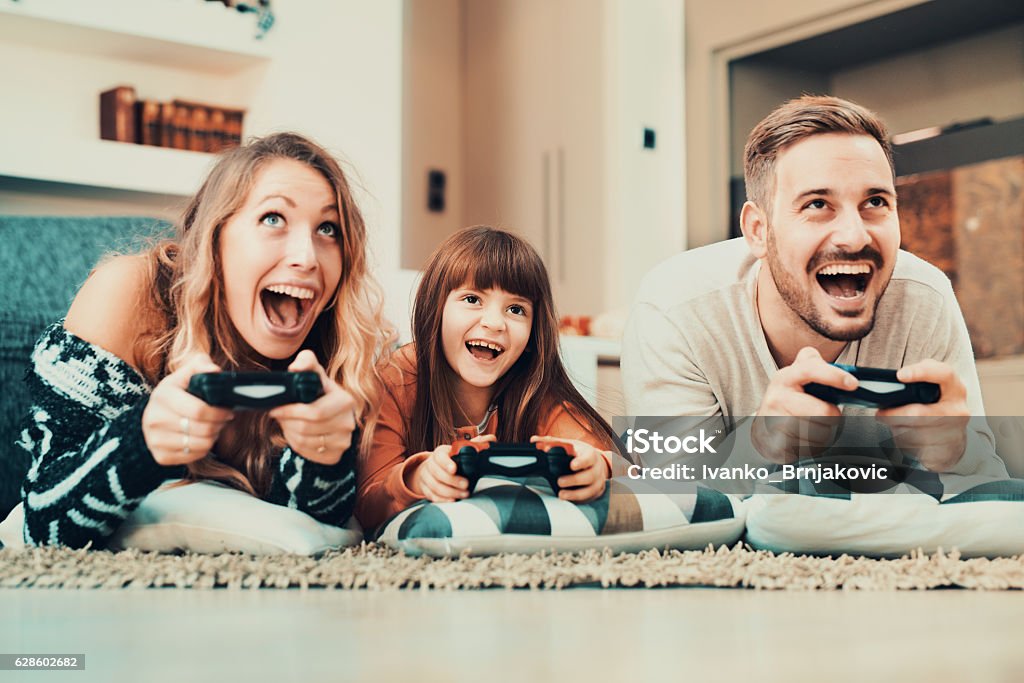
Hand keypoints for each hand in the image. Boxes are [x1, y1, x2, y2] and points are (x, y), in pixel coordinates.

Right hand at [142, 353, 234, 465]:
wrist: (151, 415)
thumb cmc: (176, 393)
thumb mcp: (185, 374)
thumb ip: (201, 365)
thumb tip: (214, 370)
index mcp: (163, 396)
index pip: (199, 410)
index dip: (219, 412)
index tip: (228, 410)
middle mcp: (155, 419)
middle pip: (203, 429)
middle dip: (220, 424)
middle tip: (223, 419)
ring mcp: (155, 440)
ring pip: (201, 444)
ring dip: (214, 436)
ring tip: (213, 427)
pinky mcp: (161, 456)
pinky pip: (194, 456)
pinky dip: (204, 448)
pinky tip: (202, 437)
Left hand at [268, 350, 356, 464]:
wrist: (336, 415)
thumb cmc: (321, 392)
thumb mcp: (316, 374)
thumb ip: (306, 362)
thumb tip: (296, 367)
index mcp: (345, 401)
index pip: (315, 412)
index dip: (290, 412)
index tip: (274, 409)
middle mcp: (348, 423)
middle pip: (306, 428)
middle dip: (286, 421)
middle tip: (278, 415)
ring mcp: (343, 442)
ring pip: (303, 441)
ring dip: (288, 432)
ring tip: (286, 422)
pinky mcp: (335, 456)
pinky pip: (306, 452)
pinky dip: (294, 443)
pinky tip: (295, 433)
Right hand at [408, 435, 493, 501]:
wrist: (432, 468)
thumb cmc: (450, 459)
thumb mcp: (460, 449)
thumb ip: (476, 444)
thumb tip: (491, 438)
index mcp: (440, 453)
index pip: (440, 456)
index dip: (446, 463)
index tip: (454, 469)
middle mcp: (431, 464)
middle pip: (437, 473)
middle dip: (453, 481)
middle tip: (466, 485)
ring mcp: (426, 477)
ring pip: (435, 486)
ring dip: (450, 492)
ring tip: (465, 494)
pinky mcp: (425, 489)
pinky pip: (431, 495)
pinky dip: (442, 499)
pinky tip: (453, 499)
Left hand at [532, 436, 609, 502]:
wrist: (597, 464)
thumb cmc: (580, 453)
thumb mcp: (570, 445)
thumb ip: (552, 442)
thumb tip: (534, 440)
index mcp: (590, 454)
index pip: (588, 458)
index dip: (581, 462)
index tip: (572, 465)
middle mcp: (596, 469)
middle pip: (589, 476)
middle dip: (574, 480)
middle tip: (559, 481)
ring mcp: (597, 482)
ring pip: (589, 490)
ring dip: (574, 494)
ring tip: (561, 494)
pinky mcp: (594, 493)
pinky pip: (587, 499)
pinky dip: (576, 500)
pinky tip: (567, 499)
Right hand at [751, 347, 849, 463]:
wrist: (763, 428)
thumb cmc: (787, 402)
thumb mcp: (797, 377)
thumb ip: (816, 365)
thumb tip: (845, 372)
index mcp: (786, 377)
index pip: (811, 369)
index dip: (834, 376)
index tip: (852, 383)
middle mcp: (778, 396)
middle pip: (823, 412)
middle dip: (832, 417)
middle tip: (825, 415)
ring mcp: (774, 420)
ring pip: (819, 433)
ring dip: (823, 434)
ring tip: (811, 427)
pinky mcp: (776, 441)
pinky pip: (809, 448)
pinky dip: (812, 447)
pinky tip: (803, 439)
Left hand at [875, 359, 968, 471]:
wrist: (951, 439)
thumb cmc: (937, 408)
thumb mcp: (933, 386)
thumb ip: (919, 377)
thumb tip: (894, 380)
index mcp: (954, 388)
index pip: (943, 374)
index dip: (921, 372)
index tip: (900, 375)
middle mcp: (957, 409)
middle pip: (919, 412)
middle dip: (895, 415)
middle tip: (881, 413)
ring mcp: (952, 432)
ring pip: (913, 432)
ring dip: (898, 428)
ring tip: (896, 424)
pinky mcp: (944, 451)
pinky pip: (915, 447)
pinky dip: (904, 442)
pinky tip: (906, 436)